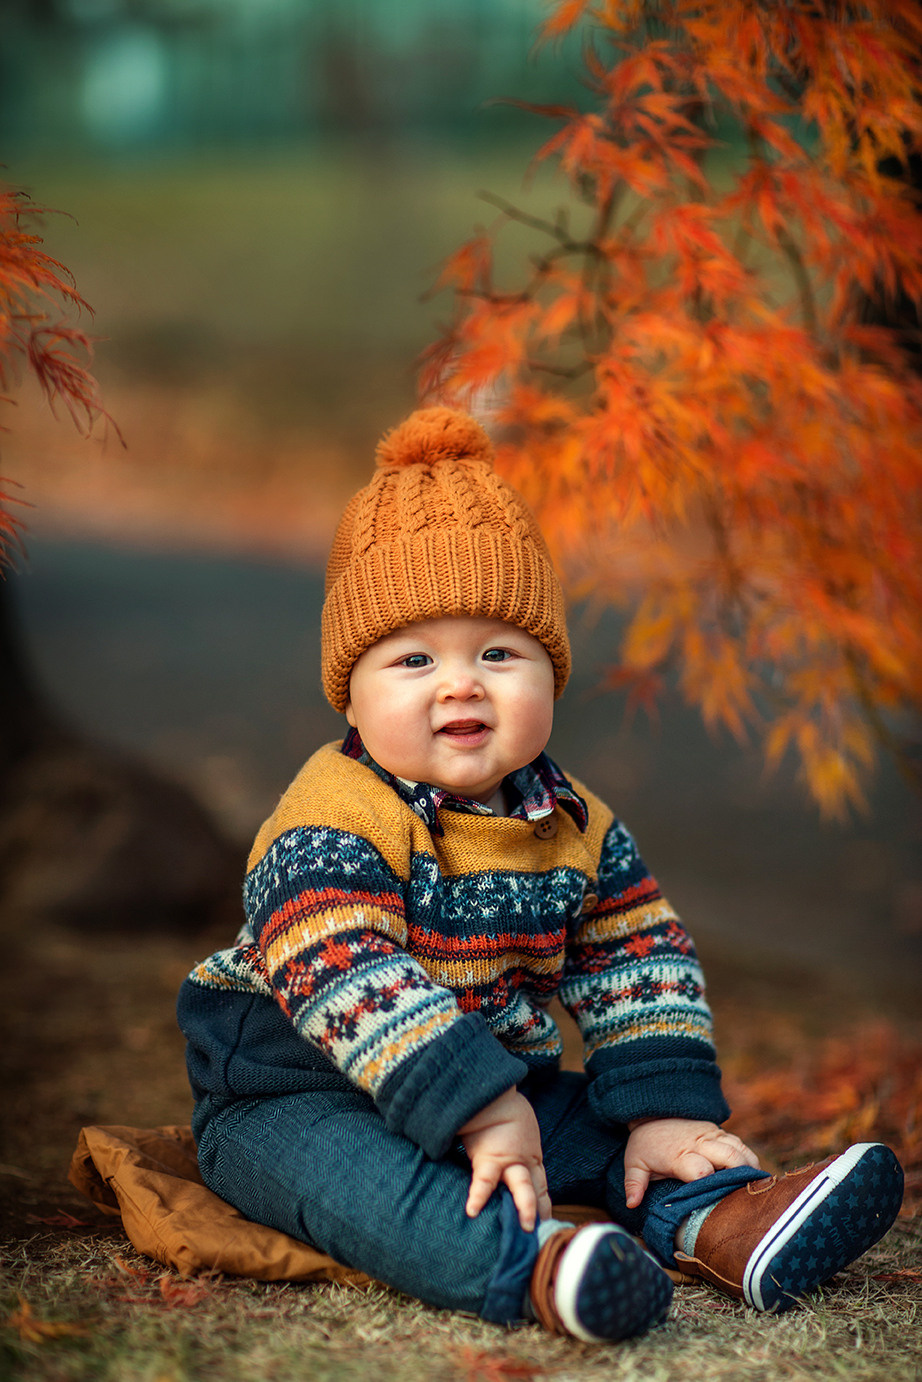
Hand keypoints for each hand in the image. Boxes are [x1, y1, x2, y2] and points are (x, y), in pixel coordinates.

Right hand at [458, 1087, 550, 1231]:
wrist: (491, 1095)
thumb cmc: (502, 1111)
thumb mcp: (520, 1131)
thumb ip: (520, 1150)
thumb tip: (518, 1167)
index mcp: (531, 1159)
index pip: (540, 1188)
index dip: (544, 1208)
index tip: (546, 1227)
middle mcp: (523, 1164)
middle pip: (535, 1190)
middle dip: (540, 1211)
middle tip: (541, 1232)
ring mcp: (508, 1162)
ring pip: (522, 1186)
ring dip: (525, 1206)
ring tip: (526, 1227)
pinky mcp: (488, 1159)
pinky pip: (484, 1181)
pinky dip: (478, 1196)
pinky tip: (472, 1211)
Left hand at [624, 1118, 760, 1208]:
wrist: (653, 1111)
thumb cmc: (646, 1143)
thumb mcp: (634, 1163)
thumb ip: (634, 1184)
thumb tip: (631, 1204)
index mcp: (678, 1155)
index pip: (700, 1170)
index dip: (711, 1185)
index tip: (717, 1200)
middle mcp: (699, 1143)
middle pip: (730, 1158)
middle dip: (740, 1177)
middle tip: (748, 1198)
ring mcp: (712, 1135)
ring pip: (740, 1150)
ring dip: (750, 1169)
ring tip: (754, 1189)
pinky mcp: (720, 1131)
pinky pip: (741, 1144)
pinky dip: (749, 1160)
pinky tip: (753, 1177)